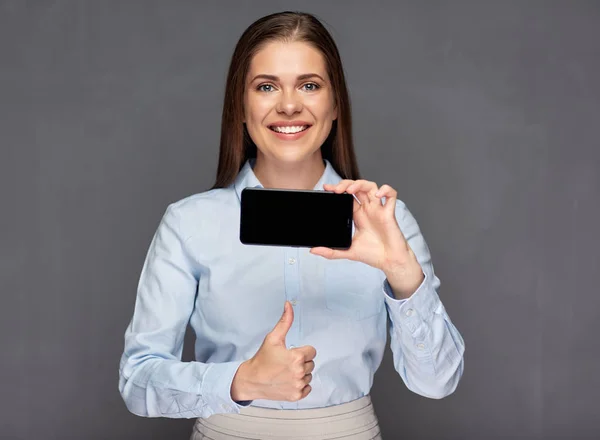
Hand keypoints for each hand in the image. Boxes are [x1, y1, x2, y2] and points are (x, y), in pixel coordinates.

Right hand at [231, 301, 315, 401]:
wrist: (251, 380)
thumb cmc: (262, 359)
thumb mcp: (273, 338)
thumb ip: (285, 321)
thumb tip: (289, 305)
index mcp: (297, 357)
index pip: (312, 351)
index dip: (302, 351)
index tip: (290, 353)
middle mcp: (300, 372)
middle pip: (311, 363)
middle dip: (301, 362)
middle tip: (286, 363)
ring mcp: (298, 386)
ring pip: (309, 376)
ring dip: (301, 374)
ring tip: (286, 372)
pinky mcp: (296, 396)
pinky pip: (307, 388)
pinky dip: (300, 385)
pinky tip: (288, 381)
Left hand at [310, 180, 423, 297]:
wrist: (389, 262)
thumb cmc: (372, 254)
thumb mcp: (348, 251)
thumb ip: (331, 252)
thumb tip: (313, 251)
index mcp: (358, 215)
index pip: (346, 196)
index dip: (338, 190)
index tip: (326, 189)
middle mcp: (368, 209)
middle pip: (357, 188)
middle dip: (346, 184)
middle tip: (336, 189)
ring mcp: (378, 209)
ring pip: (371, 187)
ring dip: (360, 184)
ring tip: (350, 189)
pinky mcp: (389, 212)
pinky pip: (391, 195)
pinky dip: (386, 190)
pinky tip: (377, 195)